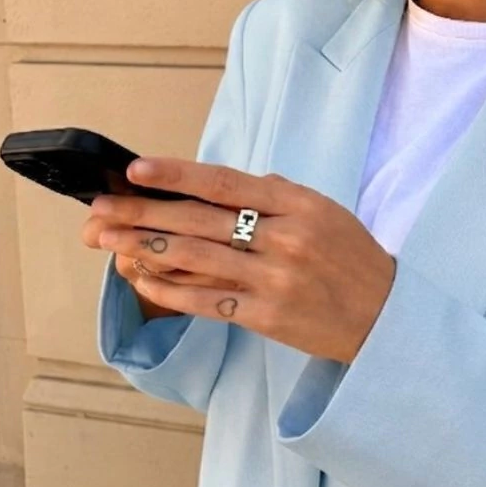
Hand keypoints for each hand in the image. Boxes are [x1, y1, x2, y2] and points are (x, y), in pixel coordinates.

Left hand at [83, 158, 396, 363]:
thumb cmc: (351, 257)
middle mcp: (285, 239)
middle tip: (99, 209)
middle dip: (142, 213)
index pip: (226, 183)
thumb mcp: (324, 210)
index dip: (177, 175)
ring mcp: (274, 280)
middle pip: (200, 222)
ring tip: (108, 240)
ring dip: (144, 249)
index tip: (136, 169)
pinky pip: (206, 302)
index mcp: (299, 205)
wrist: (386, 316)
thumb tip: (220, 185)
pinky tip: (140, 279)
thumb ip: (275, 193)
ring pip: (196, 261)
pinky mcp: (267, 317)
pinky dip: (169, 291)